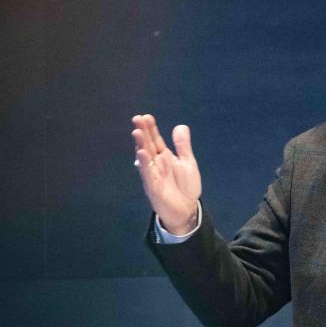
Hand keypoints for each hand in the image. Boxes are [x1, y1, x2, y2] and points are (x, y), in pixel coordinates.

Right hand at [131, 114, 201, 234]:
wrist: (187, 210)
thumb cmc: (185, 187)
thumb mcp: (187, 163)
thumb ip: (183, 146)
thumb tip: (180, 126)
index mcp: (164, 157)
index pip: (155, 140)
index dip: (151, 129)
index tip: (146, 116)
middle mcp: (156, 164)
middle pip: (147, 145)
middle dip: (143, 132)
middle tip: (137, 118)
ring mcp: (153, 175)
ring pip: (145, 158)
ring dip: (140, 145)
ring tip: (137, 131)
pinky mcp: (154, 187)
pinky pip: (148, 174)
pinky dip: (145, 163)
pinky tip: (142, 153)